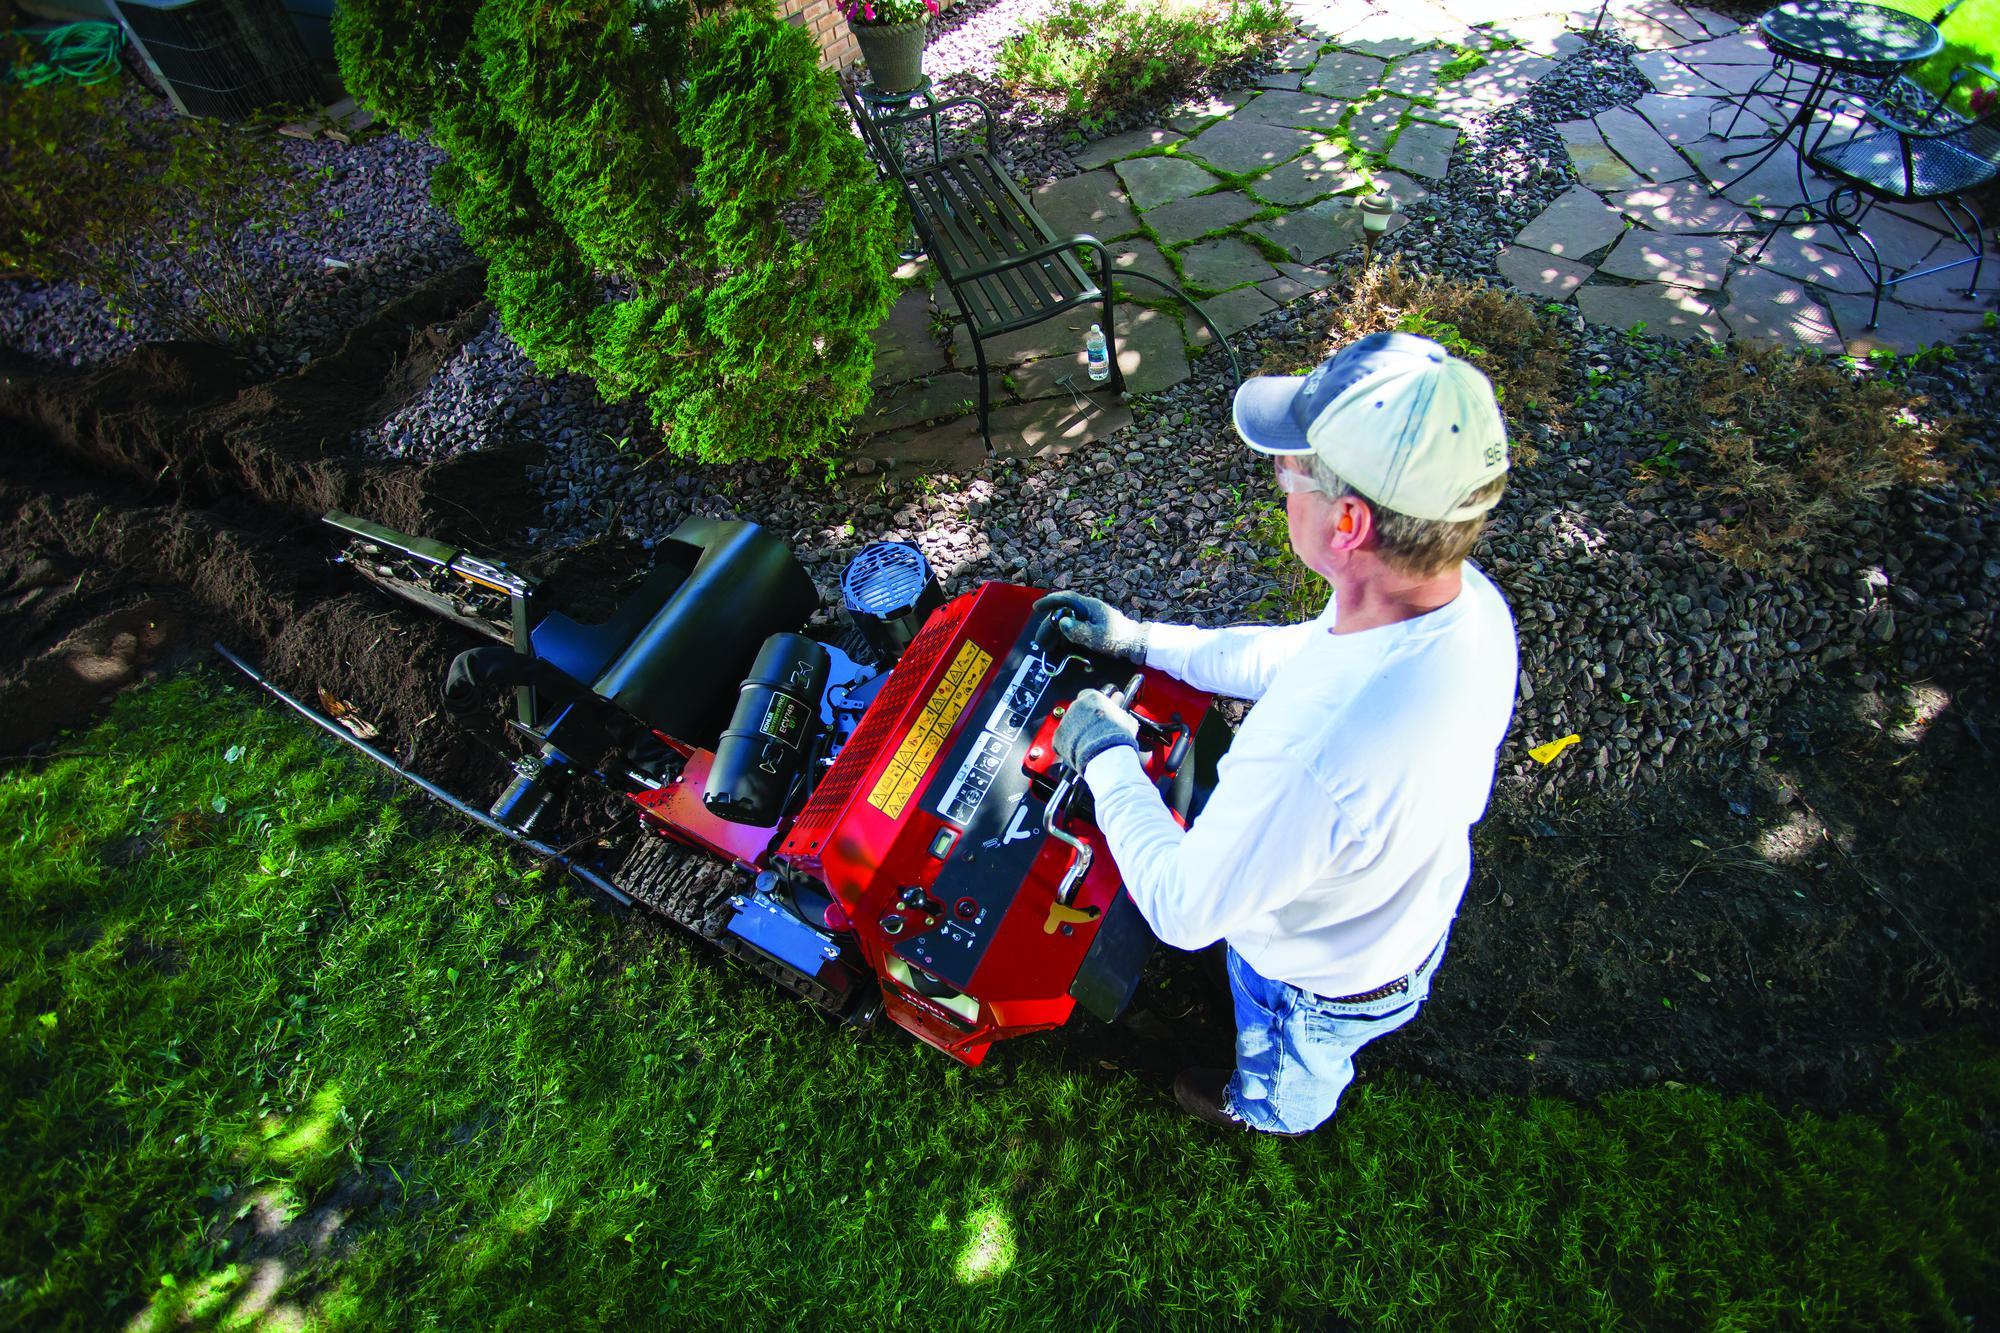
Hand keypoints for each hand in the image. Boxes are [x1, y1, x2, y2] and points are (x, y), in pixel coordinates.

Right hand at [1033, 591, 1150, 662]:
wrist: (1137, 644)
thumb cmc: (1119, 638)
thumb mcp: (1097, 636)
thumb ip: (1078, 629)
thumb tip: (1061, 622)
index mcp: (1090, 606)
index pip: (1065, 598)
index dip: (1049, 601)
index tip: (1036, 608)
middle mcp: (1089, 609)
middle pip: (1063, 613)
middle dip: (1050, 626)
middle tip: (1040, 640)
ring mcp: (1091, 618)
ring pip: (1068, 622)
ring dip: (1056, 634)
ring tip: (1047, 646)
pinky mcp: (1094, 628)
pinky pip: (1075, 629)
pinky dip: (1065, 637)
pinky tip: (1060, 647)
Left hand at [1053, 688, 1140, 771]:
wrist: (1105, 752)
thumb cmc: (1117, 735)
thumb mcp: (1127, 720)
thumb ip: (1122, 712)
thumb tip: (1122, 710)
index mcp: (1093, 697)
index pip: (1089, 695)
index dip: (1095, 704)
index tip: (1099, 711)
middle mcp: (1077, 705)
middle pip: (1078, 709)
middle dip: (1085, 717)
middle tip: (1095, 728)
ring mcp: (1066, 720)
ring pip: (1070, 723)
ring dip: (1077, 730)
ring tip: (1088, 741)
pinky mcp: (1059, 736)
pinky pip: (1062, 738)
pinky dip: (1068, 743)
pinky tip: (1079, 749)